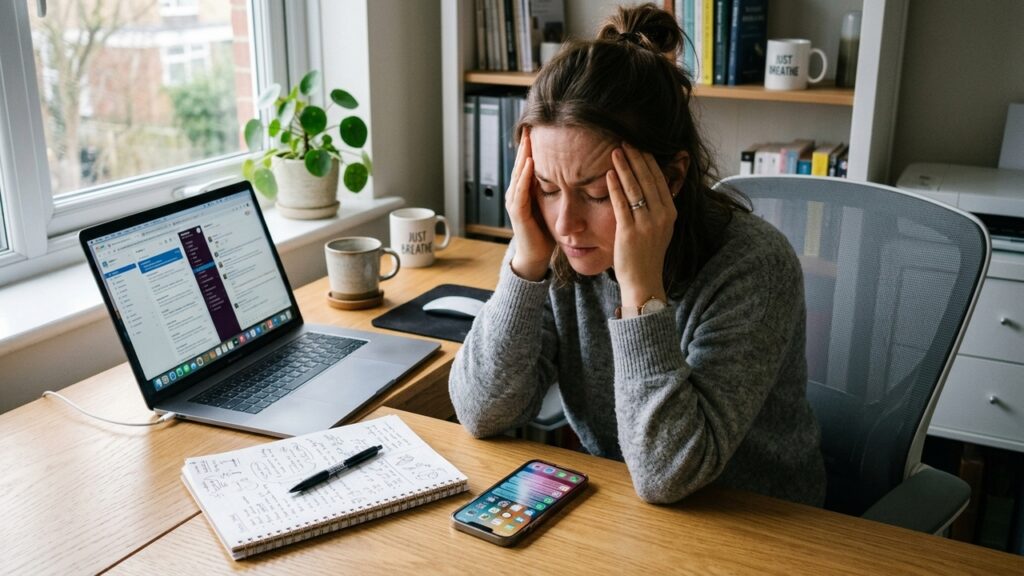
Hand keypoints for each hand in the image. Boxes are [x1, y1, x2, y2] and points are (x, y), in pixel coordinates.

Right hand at [506, 128, 555, 280]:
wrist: (535, 256)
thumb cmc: (545, 232)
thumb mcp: (552, 205)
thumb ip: (556, 189)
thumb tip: (574, 172)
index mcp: (525, 190)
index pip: (528, 163)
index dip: (532, 146)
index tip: (539, 128)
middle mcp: (516, 193)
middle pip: (520, 163)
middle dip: (525, 145)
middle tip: (531, 125)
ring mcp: (514, 202)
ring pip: (518, 173)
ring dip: (523, 156)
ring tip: (528, 139)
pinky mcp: (517, 213)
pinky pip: (520, 191)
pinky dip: (524, 176)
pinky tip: (530, 164)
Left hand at [607, 143, 676, 306]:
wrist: (644, 281)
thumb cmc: (647, 255)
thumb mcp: (660, 228)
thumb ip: (658, 208)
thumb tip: (654, 185)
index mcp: (670, 213)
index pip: (660, 180)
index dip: (649, 161)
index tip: (640, 146)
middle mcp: (662, 216)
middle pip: (648, 180)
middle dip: (637, 158)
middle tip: (626, 141)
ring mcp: (647, 225)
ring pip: (635, 189)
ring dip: (625, 168)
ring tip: (615, 151)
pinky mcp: (630, 233)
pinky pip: (621, 204)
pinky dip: (615, 188)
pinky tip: (609, 175)